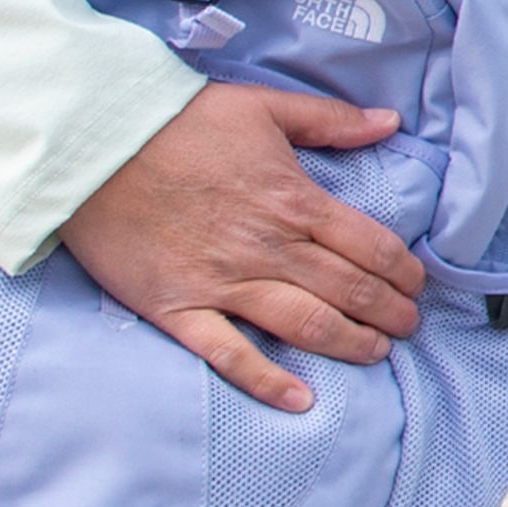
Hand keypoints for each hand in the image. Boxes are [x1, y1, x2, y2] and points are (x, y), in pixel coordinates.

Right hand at [60, 83, 426, 409]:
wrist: (92, 144)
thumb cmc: (177, 121)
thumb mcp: (261, 105)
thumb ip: (330, 120)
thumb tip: (389, 122)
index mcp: (294, 200)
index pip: (372, 247)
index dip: (404, 273)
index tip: (416, 286)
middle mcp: (269, 248)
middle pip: (350, 291)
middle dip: (389, 314)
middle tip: (407, 326)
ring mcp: (225, 283)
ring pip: (307, 325)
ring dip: (351, 345)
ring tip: (375, 354)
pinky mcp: (180, 309)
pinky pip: (231, 355)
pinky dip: (268, 382)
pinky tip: (300, 401)